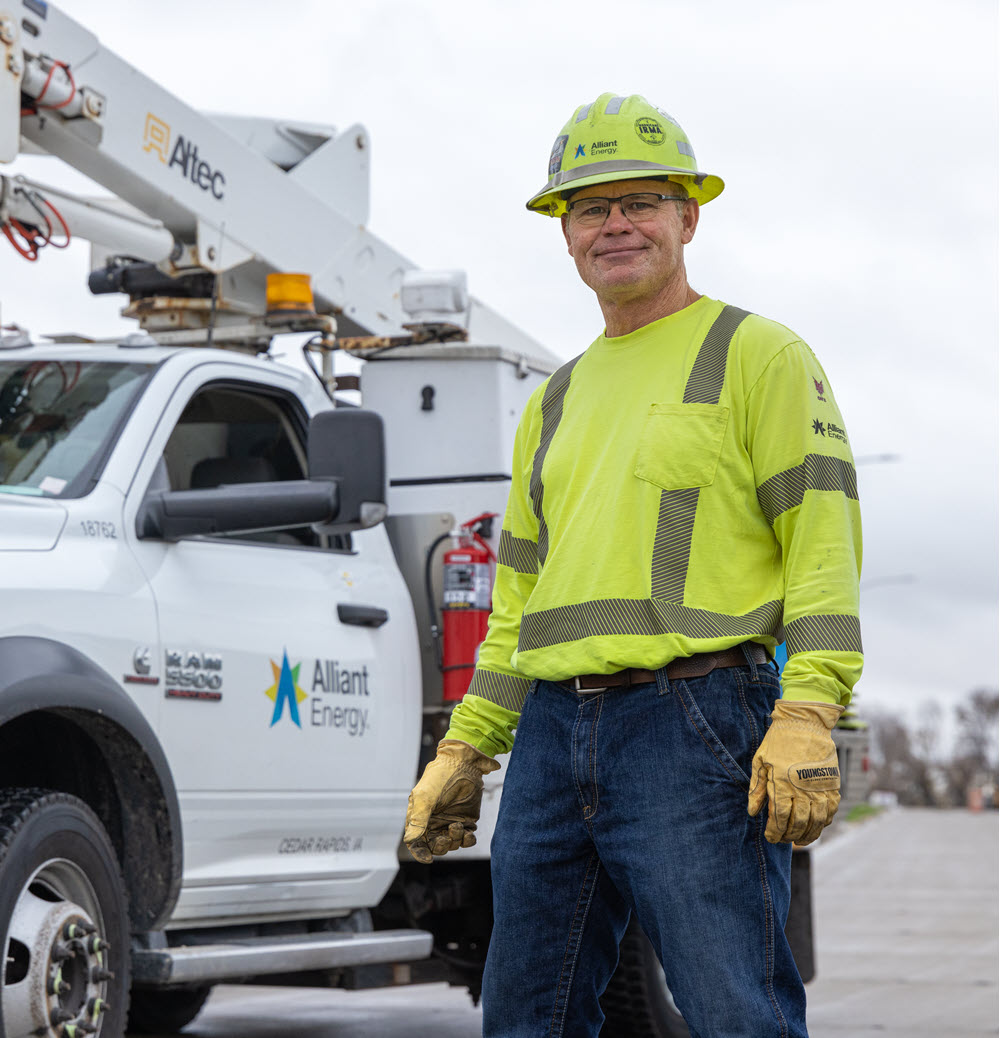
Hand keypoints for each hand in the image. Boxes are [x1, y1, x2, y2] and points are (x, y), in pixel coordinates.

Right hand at [404, 739, 499, 863]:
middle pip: (435, 847)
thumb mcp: (425, 797)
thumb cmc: (440, 777)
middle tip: (446, 838)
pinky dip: (467, 840)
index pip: (416, 842)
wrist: (464, 764)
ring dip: (455, 840)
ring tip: (457, 825)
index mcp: (419, 817)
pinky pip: (466, 839)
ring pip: (452, 844)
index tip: (428, 858)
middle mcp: (434, 822)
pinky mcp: (466, 820)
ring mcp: (450, 822)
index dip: (420, 853)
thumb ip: (418, 820)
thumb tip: (410, 841)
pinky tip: (469, 833)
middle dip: (440, 847)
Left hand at [747, 700, 843, 844]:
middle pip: (798, 823)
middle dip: (788, 836)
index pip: (780, 818)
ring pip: (817, 822)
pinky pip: (830, 811)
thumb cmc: (778, 741)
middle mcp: (802, 789)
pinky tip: (815, 827)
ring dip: (807, 835)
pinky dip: (824, 823)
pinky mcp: (832, 785)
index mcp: (782, 783)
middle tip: (782, 839)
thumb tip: (752, 812)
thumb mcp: (760, 761)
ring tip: (799, 841)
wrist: (805, 724)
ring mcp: (820, 788)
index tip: (770, 837)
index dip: (774, 832)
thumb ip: (757, 788)